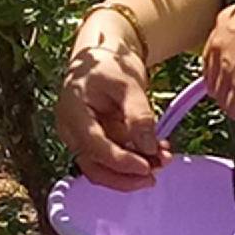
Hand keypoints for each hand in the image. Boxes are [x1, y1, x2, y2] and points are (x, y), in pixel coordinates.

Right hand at [56, 36, 171, 190]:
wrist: (103, 58)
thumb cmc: (110, 65)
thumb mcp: (128, 84)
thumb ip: (138, 115)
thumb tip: (149, 149)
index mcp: (72, 112)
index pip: (93, 145)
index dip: (120, 161)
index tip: (147, 166)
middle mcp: (72, 131)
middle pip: (94, 167)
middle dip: (126, 176)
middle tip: (156, 172)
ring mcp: (82, 139)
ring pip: (104, 169)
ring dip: (133, 171)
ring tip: (163, 159)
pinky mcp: (96, 143)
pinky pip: (114, 160)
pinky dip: (134, 160)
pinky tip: (156, 152)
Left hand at [201, 0, 234, 119]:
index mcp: (222, 23)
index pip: (211, 54)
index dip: (220, 68)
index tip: (228, 76)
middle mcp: (218, 44)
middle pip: (212, 76)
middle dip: (223, 86)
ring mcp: (227, 64)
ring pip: (220, 92)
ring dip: (230, 99)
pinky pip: (232, 104)